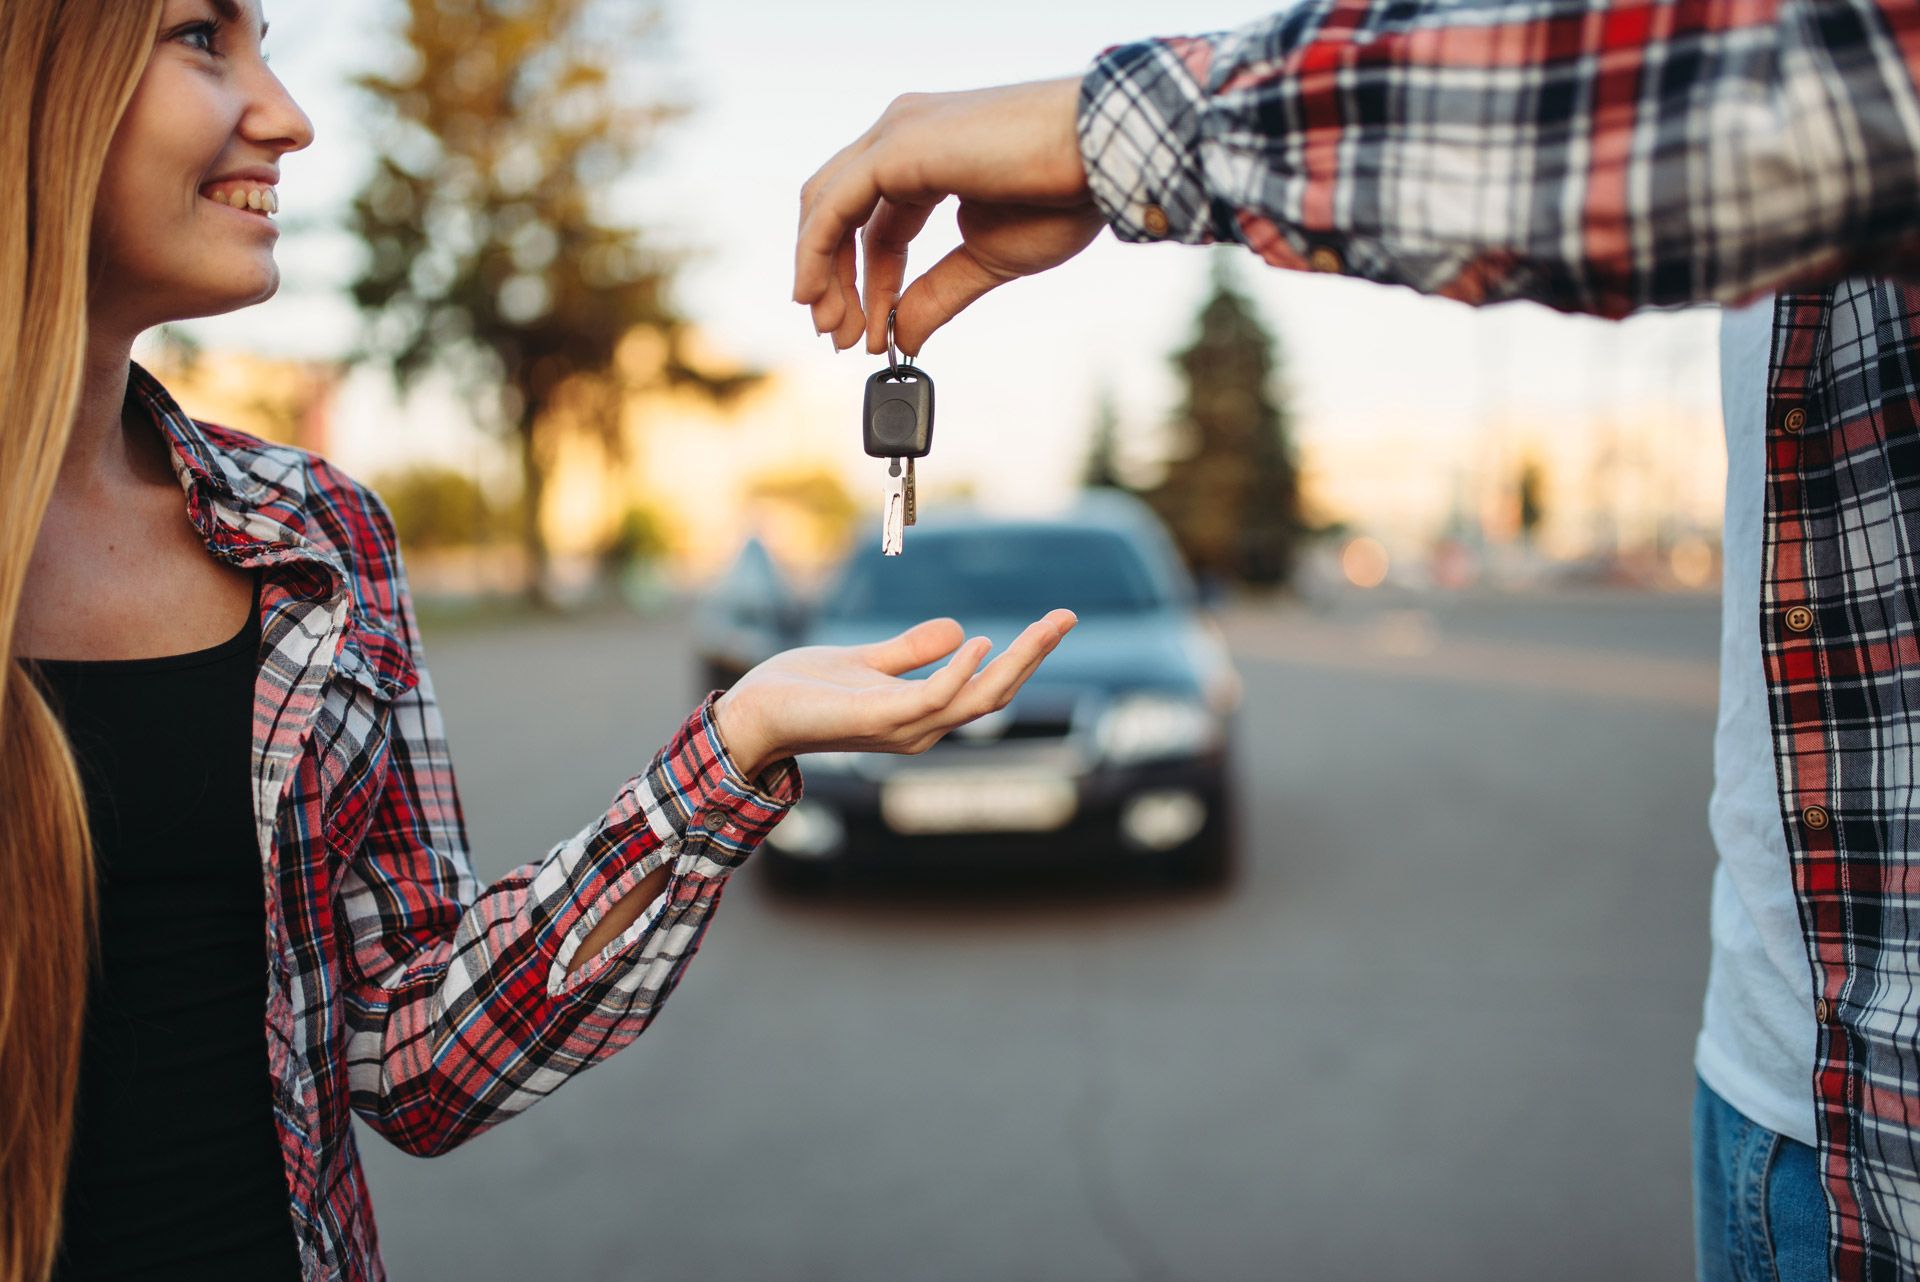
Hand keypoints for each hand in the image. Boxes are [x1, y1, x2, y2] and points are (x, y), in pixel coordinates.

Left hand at [711, 610, 1076, 777]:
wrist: (751, 713)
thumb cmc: (801, 692)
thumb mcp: (866, 662)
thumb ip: (909, 651)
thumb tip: (963, 630)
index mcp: (921, 713)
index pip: (987, 687)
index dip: (1024, 656)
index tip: (1055, 621)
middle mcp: (921, 728)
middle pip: (995, 694)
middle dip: (1035, 655)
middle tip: (1068, 615)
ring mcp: (903, 729)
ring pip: (976, 698)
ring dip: (1015, 660)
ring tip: (1046, 625)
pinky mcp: (878, 719)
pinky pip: (933, 698)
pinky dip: (960, 672)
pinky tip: (983, 642)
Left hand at [793, 77, 1105, 357]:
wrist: (1102, 159)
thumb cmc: (1065, 198)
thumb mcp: (988, 260)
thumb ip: (937, 295)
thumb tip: (901, 338)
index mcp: (926, 154)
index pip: (873, 224)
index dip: (866, 283)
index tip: (869, 335)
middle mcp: (903, 133)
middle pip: (838, 212)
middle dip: (832, 279)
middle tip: (838, 337)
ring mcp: (898, 132)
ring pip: (826, 206)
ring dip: (820, 273)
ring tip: (833, 329)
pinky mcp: (898, 144)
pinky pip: (834, 204)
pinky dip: (815, 251)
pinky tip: (814, 294)